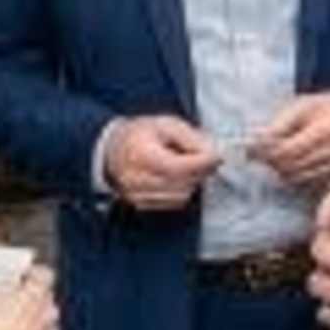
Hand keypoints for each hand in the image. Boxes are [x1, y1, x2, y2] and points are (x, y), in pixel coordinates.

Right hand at [0, 268, 58, 329]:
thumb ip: (0, 291)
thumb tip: (6, 288)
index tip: (21, 277)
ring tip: (6, 325)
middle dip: (29, 298)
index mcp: (35, 298)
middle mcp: (48, 316)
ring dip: (30, 320)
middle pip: (45, 298)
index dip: (32, 274)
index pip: (45, 274)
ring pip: (43, 321)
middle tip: (8, 302)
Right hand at [102, 114, 221, 211]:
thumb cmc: (141, 134)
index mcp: (140, 154)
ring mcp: (136, 194)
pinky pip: (173, 204)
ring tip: (190, 166)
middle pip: (181, 184)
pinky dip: (182, 191)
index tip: (216, 156)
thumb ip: (192, 138)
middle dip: (200, 172)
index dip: (201, 164)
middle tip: (206, 158)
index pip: (177, 167)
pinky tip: (179, 178)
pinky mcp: (140, 204)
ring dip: (192, 183)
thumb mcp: (168, 125)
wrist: (113, 149)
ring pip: (180, 197)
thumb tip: (213, 153)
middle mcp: (135, 178)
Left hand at [246, 92, 329, 189]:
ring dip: (279, 169)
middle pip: (290, 166)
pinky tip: (291, 163)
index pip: (287, 150)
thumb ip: (279, 124)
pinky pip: (306, 182)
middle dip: (270, 161)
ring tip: (276, 156)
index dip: (265, 152)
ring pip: (295, 177)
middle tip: (260, 153)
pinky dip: (293, 175)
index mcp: (326, 129)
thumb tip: (253, 143)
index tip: (251, 149)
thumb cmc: (327, 107)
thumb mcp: (303, 105)